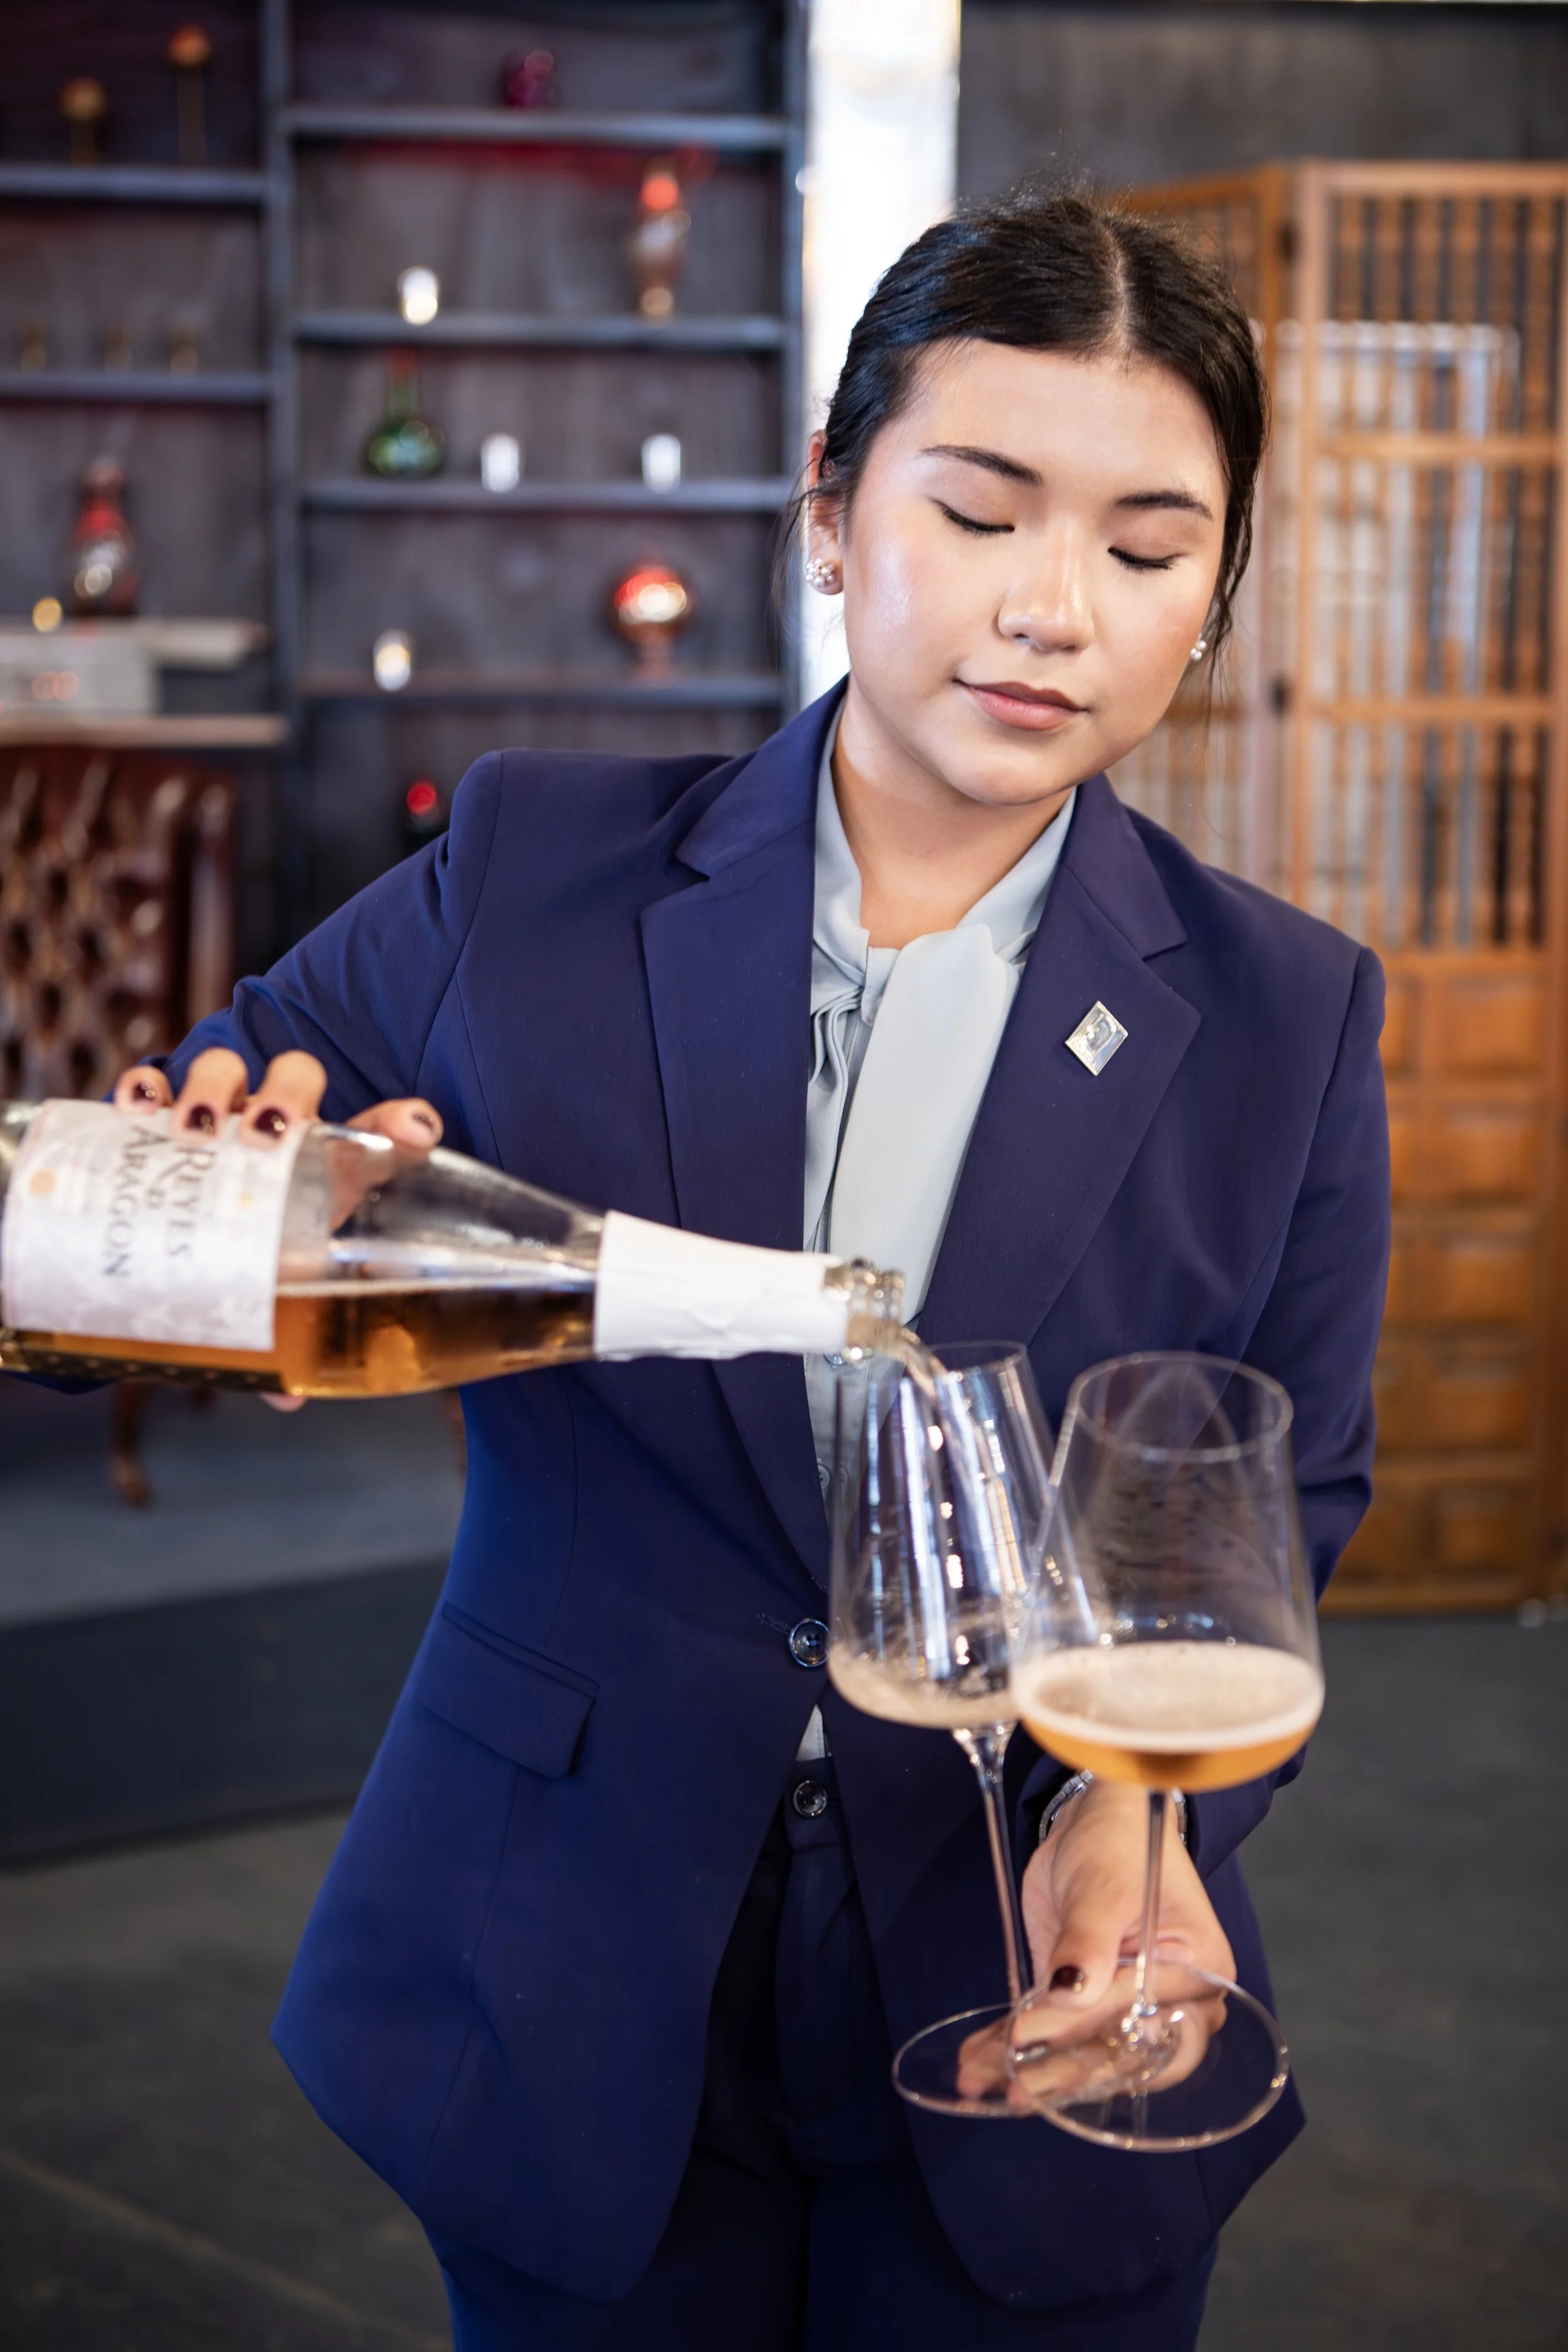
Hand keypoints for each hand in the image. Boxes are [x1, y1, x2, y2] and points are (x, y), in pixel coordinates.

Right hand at [112, 1050, 442, 1409]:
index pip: (376, 1131)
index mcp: (322, 1166)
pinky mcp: (154, 1113)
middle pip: (295, 1079)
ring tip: (196, 1132)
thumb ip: (284, 1338)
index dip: (399, 1123)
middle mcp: (274, 1129)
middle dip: (285, 1095)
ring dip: (214, 1089)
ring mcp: (217, 1114)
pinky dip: (143, 1085)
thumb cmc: (242, 1261)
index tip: (415, 1132)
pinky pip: (150, 1080)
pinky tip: (138, 1110)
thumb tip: (288, 1401)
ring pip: (224, 1068)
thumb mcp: (270, 1297)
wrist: (172, 1241)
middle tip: (268, 1137)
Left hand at [954, 1778, 1233, 2104]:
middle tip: (1012, 2088)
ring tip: (977, 2081)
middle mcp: (1166, 2004)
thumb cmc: (1121, 1843)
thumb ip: (1089, 1942)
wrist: (1096, 1817)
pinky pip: (1049, 2030)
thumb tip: (1069, 1993)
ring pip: (1076, 2050)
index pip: (1147, 2025)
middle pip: (1117, 2055)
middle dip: (1060, 2075)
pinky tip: (977, 2060)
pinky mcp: (1077, 1999)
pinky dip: (1011, 2044)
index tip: (1033, 2033)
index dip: (1090, 2034)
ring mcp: (1118, 2005)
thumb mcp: (1105, 1886)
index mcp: (1199, 1978)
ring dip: (1026, 2068)